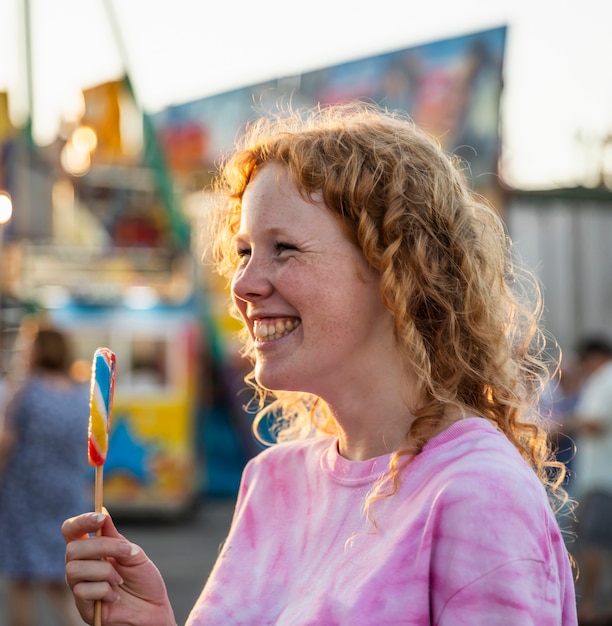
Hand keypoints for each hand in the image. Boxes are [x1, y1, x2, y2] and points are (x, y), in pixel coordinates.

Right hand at [63, 510, 176, 625]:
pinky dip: (104, 590)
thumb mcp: (134, 554)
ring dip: (104, 571)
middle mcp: (81, 567)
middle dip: (101, 547)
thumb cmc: (144, 581)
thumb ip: (116, 538)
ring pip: (74, 569)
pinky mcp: (82, 607)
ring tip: (120, 580)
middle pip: (72, 549)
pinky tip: (115, 596)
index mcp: (93, 551)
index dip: (81, 522)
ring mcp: (80, 587)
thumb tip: (103, 512)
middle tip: (126, 553)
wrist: (154, 610)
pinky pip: (82, 591)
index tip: (100, 518)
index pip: (72, 531)